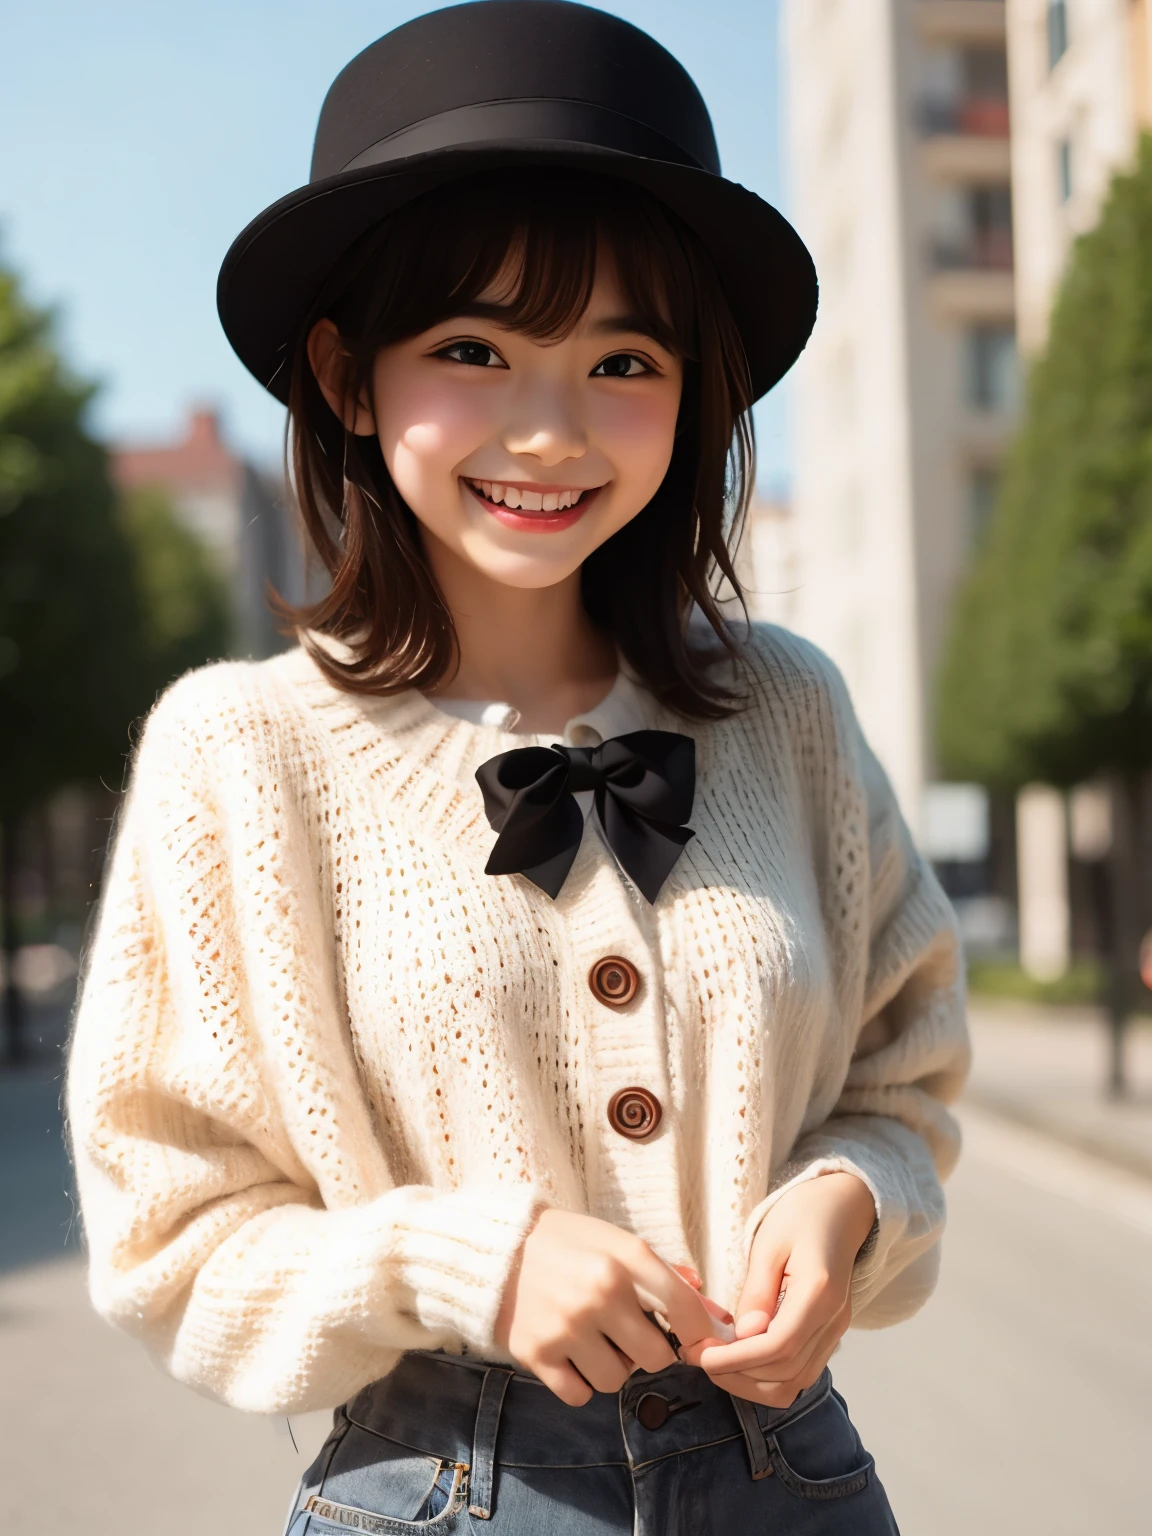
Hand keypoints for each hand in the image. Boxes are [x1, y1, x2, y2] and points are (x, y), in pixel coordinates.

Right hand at [494, 1209, 716, 1405]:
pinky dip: (580, 1383)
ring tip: (594, 1340)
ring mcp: (567, 1326)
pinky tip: (571, 1355)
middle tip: (630, 1335)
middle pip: (656, 1357)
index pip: (686, 1310)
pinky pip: (580, 1395)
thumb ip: (665, 1276)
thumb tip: (715, 1317)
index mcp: (626, 1258)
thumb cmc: (568, 1243)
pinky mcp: (537, 1353)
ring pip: (616, 1380)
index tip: (696, 1341)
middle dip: (649, 1352)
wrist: (497, 1246)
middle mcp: (600, 1293)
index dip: (700, 1333)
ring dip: (612, 1367)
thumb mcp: (618, 1242)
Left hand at [680, 1172, 875, 1406]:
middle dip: (739, 1376)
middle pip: (787, 1373)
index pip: (779, 1346)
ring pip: (796, 1383)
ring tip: (716, 1363)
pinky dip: (769, 1376)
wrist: (842, 1208)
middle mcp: (833, 1320)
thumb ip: (757, 1291)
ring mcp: (835, 1330)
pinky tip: (741, 1359)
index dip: (737, 1360)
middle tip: (700, 1359)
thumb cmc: (802, 1216)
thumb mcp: (769, 1242)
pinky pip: (801, 1372)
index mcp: (819, 1292)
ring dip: (753, 1383)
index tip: (702, 1356)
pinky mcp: (830, 1334)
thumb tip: (743, 1335)